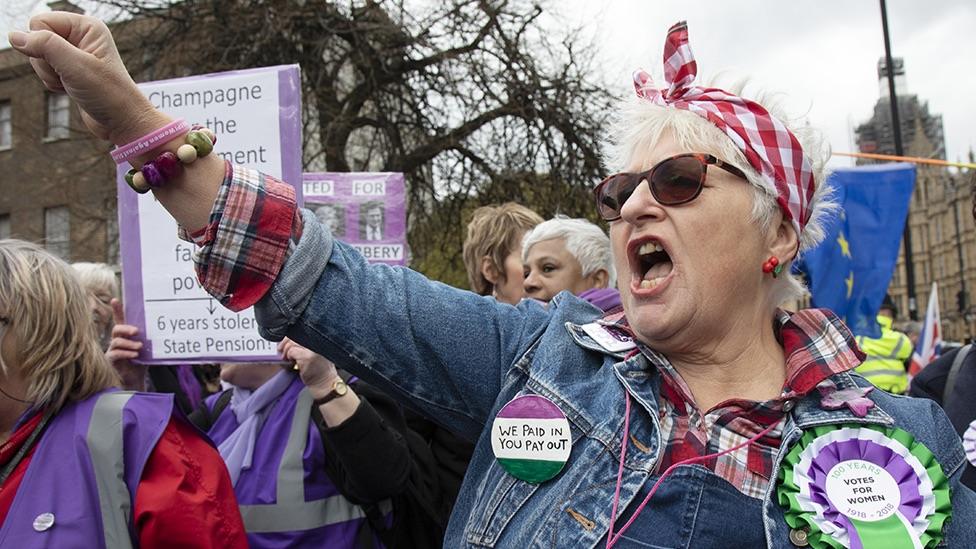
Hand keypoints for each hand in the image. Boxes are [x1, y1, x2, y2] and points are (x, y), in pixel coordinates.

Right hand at [7, 12, 168, 143]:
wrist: (123, 122)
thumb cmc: (108, 94)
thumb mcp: (75, 66)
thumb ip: (44, 46)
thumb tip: (14, 36)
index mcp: (86, 27)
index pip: (40, 21)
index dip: (42, 43)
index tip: (65, 62)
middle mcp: (80, 36)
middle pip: (35, 39)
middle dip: (46, 62)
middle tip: (70, 75)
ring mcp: (74, 54)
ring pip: (37, 56)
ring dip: (49, 75)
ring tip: (73, 84)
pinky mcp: (69, 70)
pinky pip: (44, 70)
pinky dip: (52, 83)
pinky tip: (71, 89)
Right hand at [105, 298, 147, 390]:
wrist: (135, 380)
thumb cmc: (141, 362)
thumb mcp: (148, 349)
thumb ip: (151, 341)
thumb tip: (167, 332)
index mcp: (126, 336)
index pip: (120, 321)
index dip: (117, 310)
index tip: (115, 300)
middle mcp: (117, 341)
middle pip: (116, 329)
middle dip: (126, 328)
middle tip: (137, 331)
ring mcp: (112, 350)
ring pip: (116, 341)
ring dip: (128, 343)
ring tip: (139, 347)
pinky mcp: (110, 361)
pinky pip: (115, 353)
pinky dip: (125, 353)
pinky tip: (134, 355)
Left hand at [278, 338, 338, 394]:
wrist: (325, 382)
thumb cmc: (319, 367)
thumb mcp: (315, 350)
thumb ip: (304, 342)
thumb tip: (287, 337)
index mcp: (321, 336)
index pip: (301, 328)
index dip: (291, 334)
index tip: (285, 340)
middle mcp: (319, 340)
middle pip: (295, 334)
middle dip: (285, 342)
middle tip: (281, 349)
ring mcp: (314, 349)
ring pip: (292, 343)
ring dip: (286, 351)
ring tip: (288, 358)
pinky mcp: (308, 357)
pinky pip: (292, 352)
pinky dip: (289, 356)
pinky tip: (292, 362)